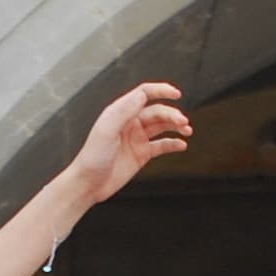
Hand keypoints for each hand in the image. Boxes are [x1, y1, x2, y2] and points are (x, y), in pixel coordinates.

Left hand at [73, 80, 191, 202]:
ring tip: (187, 130)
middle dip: (172, 115)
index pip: (144, 94)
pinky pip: (161, 145)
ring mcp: (137, 138)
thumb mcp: (107, 130)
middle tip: (183, 122)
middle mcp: (130, 123)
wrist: (88, 184)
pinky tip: (182, 144)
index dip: (161, 90)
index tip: (175, 93)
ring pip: (162, 127)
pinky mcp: (141, 154)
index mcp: (120, 112)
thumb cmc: (92, 157)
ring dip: (176, 126)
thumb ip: (124, 111)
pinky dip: (173, 144)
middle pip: (157, 111)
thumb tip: (142, 95)